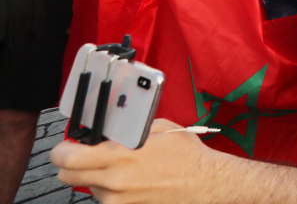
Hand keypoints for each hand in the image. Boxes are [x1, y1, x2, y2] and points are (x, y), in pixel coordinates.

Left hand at [52, 118, 219, 203]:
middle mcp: (114, 181)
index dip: (61, 151)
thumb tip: (110, 128)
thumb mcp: (160, 128)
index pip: (69, 159)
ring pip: (87, 188)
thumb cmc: (187, 155)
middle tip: (84, 156)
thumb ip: (129, 129)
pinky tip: (132, 181)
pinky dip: (111, 189)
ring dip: (94, 177)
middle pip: (68, 177)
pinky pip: (105, 199)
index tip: (65, 147)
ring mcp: (118, 200)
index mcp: (121, 156)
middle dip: (70, 165)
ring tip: (121, 168)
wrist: (206, 184)